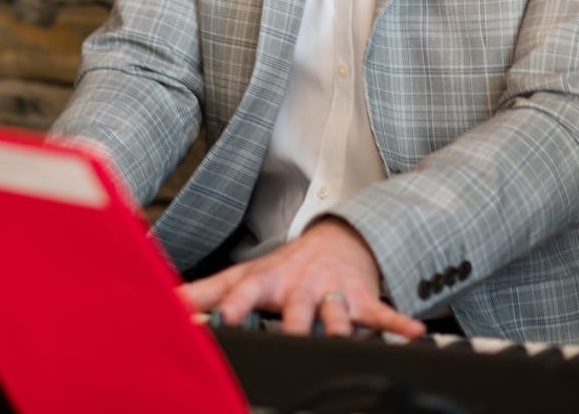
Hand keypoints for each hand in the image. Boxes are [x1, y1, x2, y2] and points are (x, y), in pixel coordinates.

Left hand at [178, 218, 424, 338]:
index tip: (221, 322)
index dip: (233, 308)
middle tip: (289, 337)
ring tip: (344, 336)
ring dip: (341, 325)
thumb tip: (163, 306)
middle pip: (294, 308)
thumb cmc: (282, 268)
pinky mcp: (361, 299)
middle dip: (292, 323)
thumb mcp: (241, 277)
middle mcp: (298, 286)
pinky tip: (415, 335)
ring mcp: (331, 292)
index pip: (245, 294)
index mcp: (265, 282)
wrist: (335, 240)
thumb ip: (202, 296)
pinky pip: (381, 314)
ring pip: (336, 312)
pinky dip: (398, 324)